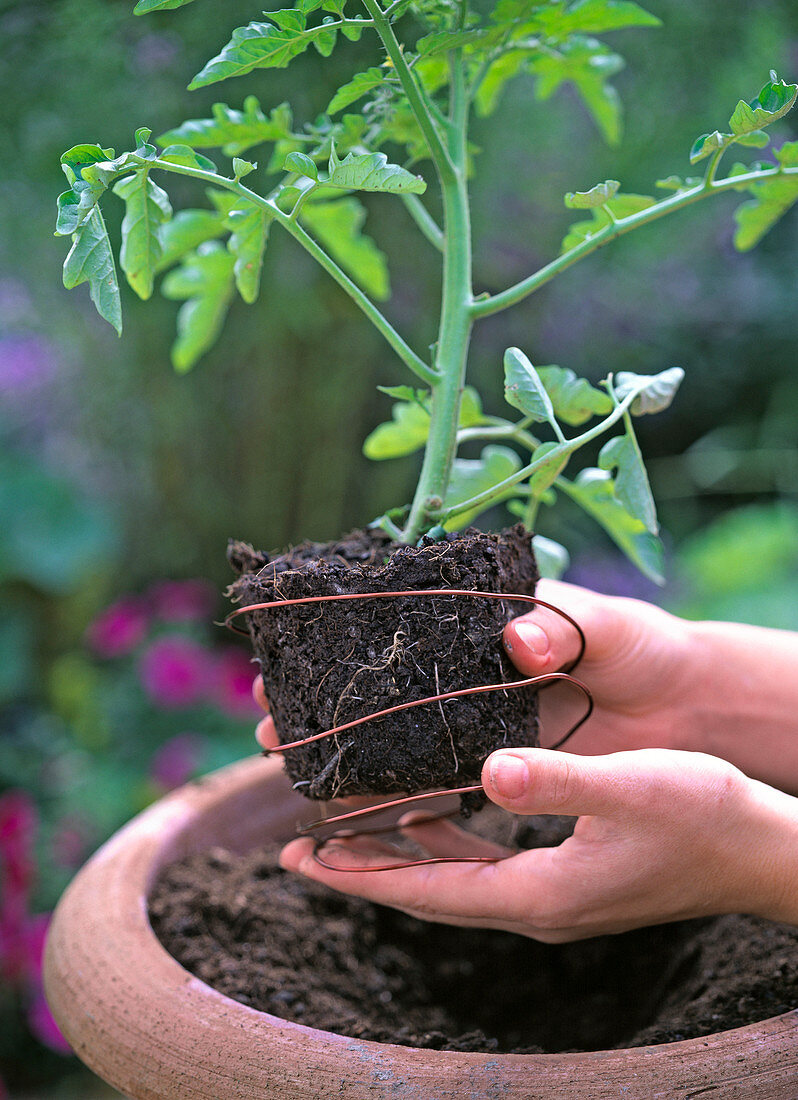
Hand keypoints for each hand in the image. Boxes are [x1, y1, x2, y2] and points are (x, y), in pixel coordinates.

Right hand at [252, 579, 695, 755]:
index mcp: (480, 623)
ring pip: (398, 739)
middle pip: (379, 688)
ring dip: (347, 755)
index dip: (339, 638)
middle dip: (322, 703)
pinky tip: (358, 807)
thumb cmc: (643, 645)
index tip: (285, 651)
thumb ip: (565, 626)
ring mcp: (480, 723)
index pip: (394, 626)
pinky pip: (442, 783)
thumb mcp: (607, 625)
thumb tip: (519, 640)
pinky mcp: (502, 766)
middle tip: (266, 720)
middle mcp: (467, 672)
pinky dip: (401, 795)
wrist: (688, 704)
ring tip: (292, 767)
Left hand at [279, 746, 797, 940]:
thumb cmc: (707, 816)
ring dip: (399, 853)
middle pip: (427, 889)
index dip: (361, 875)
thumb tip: (486, 774)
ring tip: (346, 829)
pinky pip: (486, 861)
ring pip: (452, 875)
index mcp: (541, 894)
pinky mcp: (570, 875)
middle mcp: (538, 906)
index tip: (301, 857)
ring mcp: (554, 894)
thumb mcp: (631, 788)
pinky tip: (433, 808)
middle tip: (300, 845)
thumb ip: (558, 783)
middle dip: (363, 868)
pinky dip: (446, 840)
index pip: (427, 891)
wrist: (762, 850)